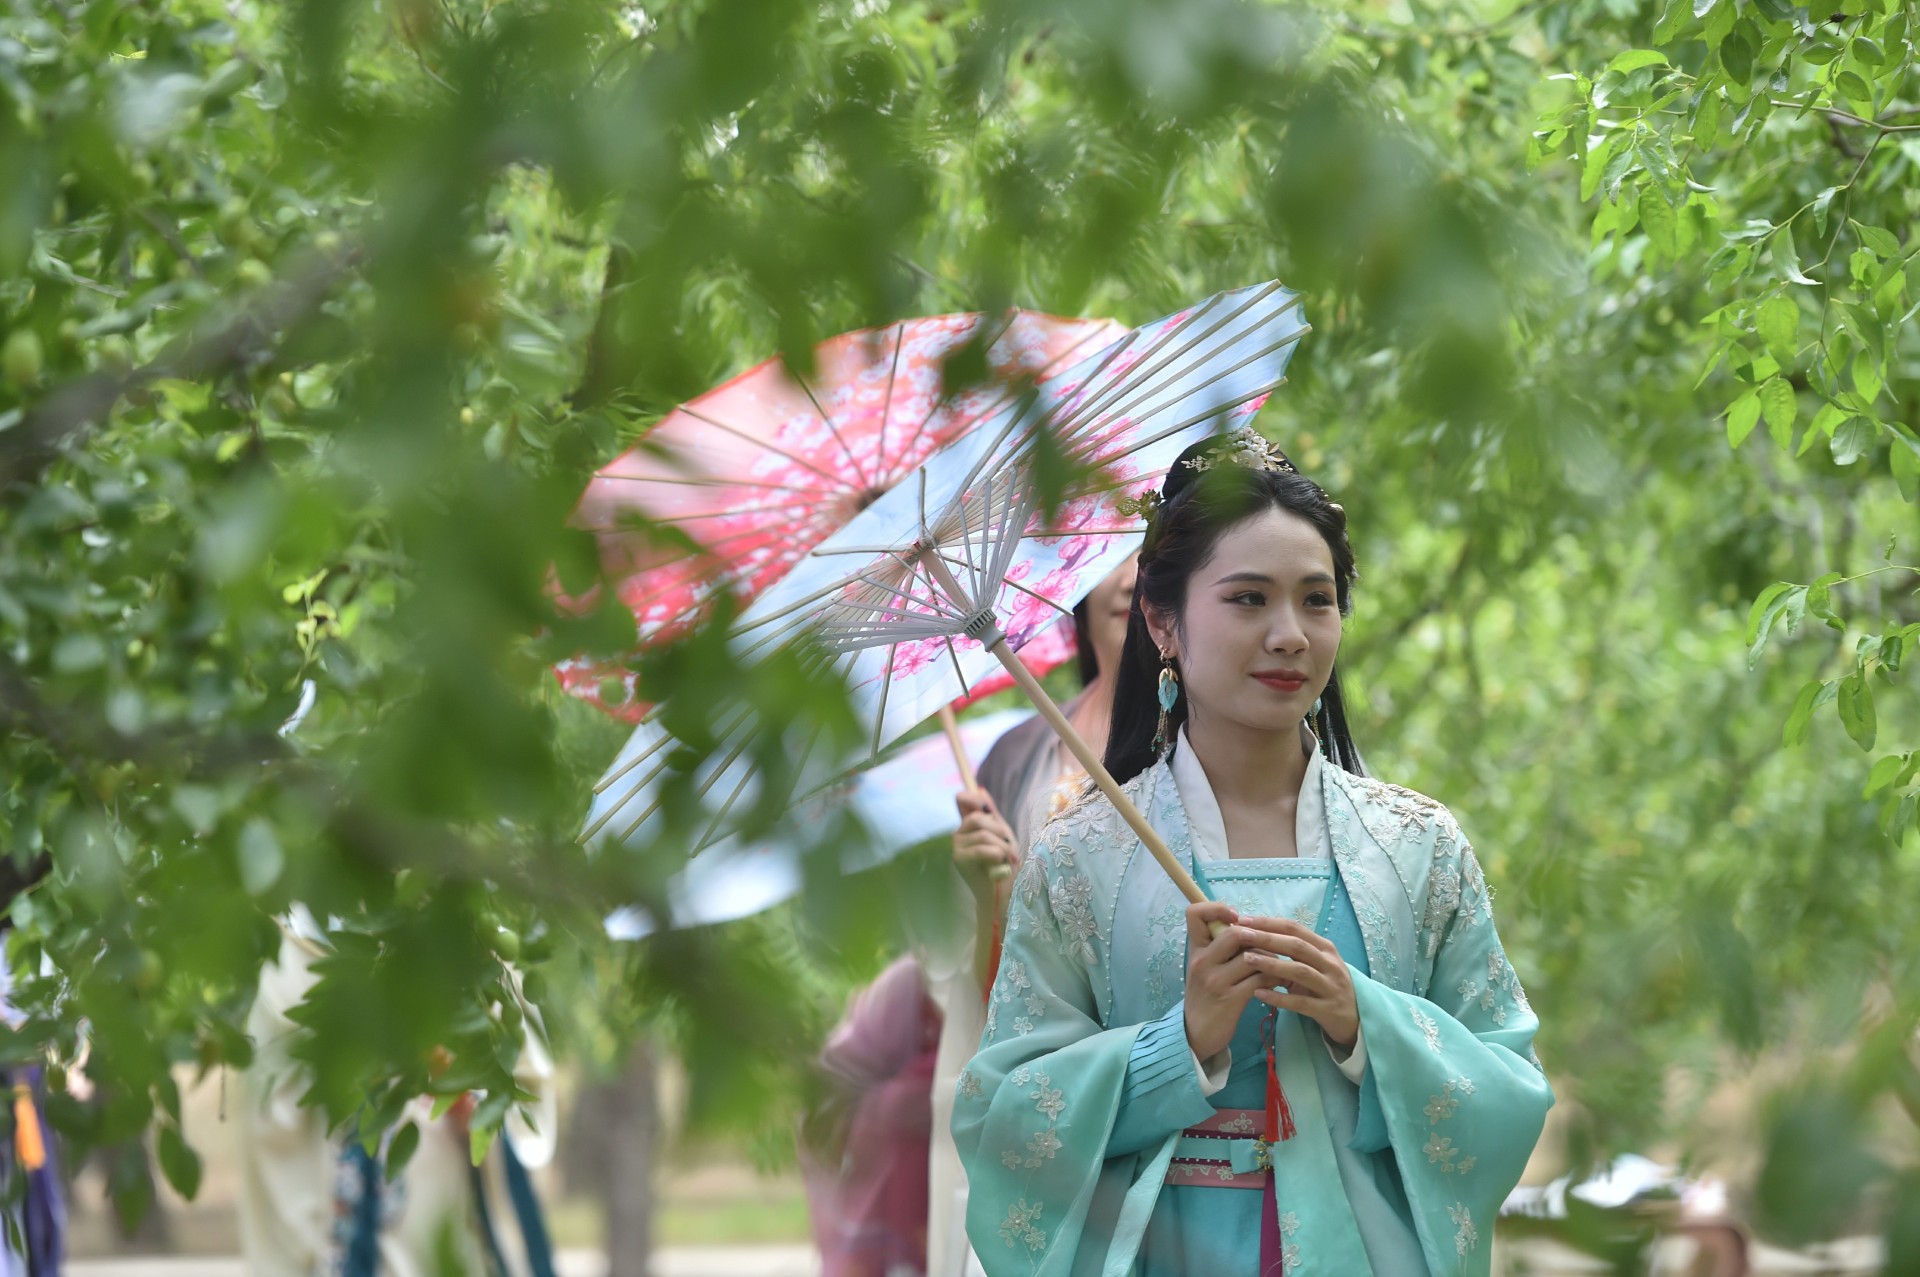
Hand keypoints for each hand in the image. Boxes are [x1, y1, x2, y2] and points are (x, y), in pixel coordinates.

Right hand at [952, 789, 1016, 889]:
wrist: (1002, 893)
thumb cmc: (1004, 864)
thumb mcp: (1001, 834)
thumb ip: (991, 814)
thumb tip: (980, 789)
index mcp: (968, 826)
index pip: (962, 800)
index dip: (973, 797)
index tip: (989, 810)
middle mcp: (958, 834)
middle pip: (978, 817)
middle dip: (1000, 831)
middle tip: (1011, 847)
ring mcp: (957, 847)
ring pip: (983, 834)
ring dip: (1004, 847)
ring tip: (1009, 860)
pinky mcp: (959, 860)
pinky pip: (982, 849)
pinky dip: (997, 856)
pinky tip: (1000, 866)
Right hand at [1182, 901, 1269, 1060]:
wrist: (1197, 1034)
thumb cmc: (1206, 996)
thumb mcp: (1205, 968)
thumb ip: (1220, 948)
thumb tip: (1249, 927)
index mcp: (1196, 950)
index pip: (1195, 914)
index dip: (1217, 908)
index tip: (1236, 918)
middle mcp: (1203, 962)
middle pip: (1235, 934)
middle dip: (1259, 939)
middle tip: (1269, 948)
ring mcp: (1216, 980)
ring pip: (1253, 956)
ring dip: (1273, 959)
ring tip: (1280, 966)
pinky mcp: (1231, 999)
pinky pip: (1261, 979)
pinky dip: (1275, 978)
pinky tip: (1279, 982)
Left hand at [1239, 916, 1359, 1048]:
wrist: (1354, 1019)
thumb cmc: (1326, 986)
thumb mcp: (1314, 965)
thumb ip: (1292, 951)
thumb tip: (1255, 935)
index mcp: (1325, 948)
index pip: (1295, 929)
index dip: (1269, 922)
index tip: (1243, 919)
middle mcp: (1331, 964)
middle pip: (1297, 946)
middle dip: (1267, 938)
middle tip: (1241, 935)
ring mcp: (1331, 987)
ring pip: (1299, 971)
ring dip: (1272, 964)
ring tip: (1247, 960)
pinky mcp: (1328, 1010)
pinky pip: (1301, 1003)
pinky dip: (1279, 998)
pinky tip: (1259, 994)